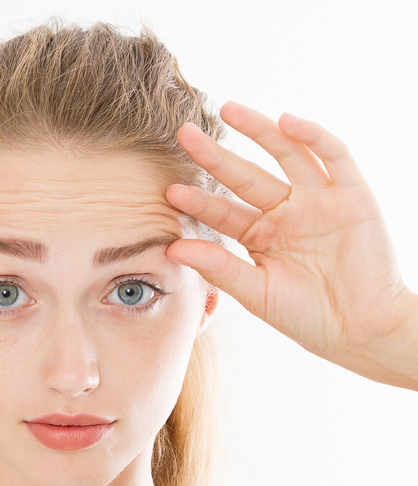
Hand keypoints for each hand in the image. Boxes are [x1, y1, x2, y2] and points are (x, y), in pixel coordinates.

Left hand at [164, 101, 415, 376]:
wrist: (361, 330)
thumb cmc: (306, 317)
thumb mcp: (255, 292)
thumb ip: (218, 267)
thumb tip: (171, 247)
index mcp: (260, 238)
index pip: (223, 212)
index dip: (198, 202)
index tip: (170, 192)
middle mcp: (285, 214)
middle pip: (245, 177)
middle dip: (216, 156)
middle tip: (184, 134)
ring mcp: (317, 201)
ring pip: (285, 155)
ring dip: (259, 130)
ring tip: (228, 109)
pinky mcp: (351, 194)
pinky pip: (332, 156)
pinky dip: (312, 136)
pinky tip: (286, 121)